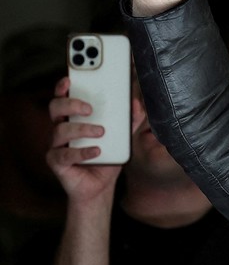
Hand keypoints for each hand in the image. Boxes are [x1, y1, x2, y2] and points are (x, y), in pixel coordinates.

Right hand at [45, 77, 143, 206]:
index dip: (63, 87)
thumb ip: (129, 120)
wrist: (99, 185)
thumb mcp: (122, 137)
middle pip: (55, 108)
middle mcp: (62, 128)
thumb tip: (137, 104)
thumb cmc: (107, 155)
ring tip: (101, 132)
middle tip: (89, 108)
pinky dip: (82, 152)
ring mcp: (56, 145)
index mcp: (74, 117)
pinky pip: (64, 155)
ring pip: (60, 130)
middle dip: (71, 104)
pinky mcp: (56, 162)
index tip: (70, 80)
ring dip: (81, 128)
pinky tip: (97, 151)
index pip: (64, 96)